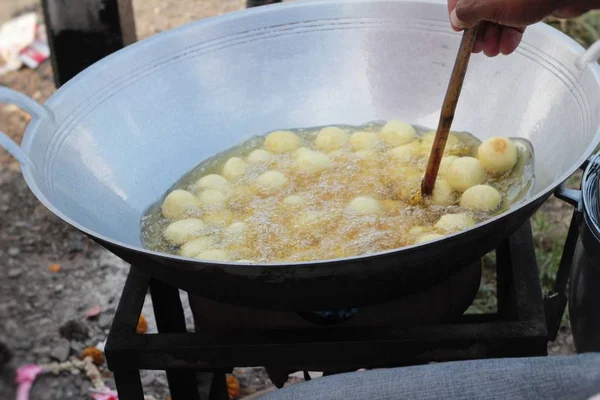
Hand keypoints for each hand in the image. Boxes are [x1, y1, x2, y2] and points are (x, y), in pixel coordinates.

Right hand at [448, 0, 598, 55]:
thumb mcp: (489, 5)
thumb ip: (469, 12)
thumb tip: (457, 18)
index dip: (458, 13)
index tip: (459, 30)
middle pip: (480, 7)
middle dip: (479, 31)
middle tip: (478, 48)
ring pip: (497, 14)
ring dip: (494, 36)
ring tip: (495, 51)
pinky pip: (514, 16)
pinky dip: (510, 32)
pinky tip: (509, 46)